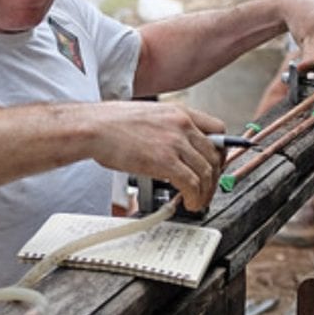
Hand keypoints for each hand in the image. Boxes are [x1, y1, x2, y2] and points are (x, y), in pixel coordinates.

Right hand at [92, 101, 225, 212]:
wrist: (93, 127)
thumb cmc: (110, 124)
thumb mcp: (148, 117)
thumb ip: (166, 129)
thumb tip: (174, 149)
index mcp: (179, 112)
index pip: (217, 128)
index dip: (219, 151)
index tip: (214, 165)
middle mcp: (182, 124)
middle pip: (215, 154)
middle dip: (214, 176)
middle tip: (207, 189)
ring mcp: (175, 142)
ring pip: (206, 171)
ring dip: (205, 192)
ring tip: (197, 201)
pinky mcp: (165, 161)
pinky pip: (192, 183)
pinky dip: (195, 197)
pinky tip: (188, 202)